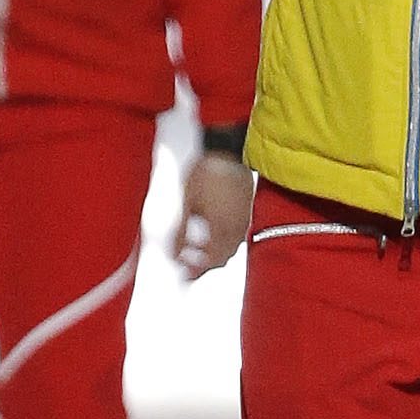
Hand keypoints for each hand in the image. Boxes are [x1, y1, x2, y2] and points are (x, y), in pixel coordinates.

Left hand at [173, 152, 253, 278]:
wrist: (228, 148)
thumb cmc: (207, 171)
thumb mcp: (186, 202)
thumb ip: (179, 231)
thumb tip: (172, 253)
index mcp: (221, 230)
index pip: (209, 262)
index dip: (194, 270)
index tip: (181, 269)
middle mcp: (236, 229)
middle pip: (222, 258)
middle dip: (204, 264)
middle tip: (188, 264)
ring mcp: (244, 218)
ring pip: (231, 247)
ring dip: (214, 253)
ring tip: (198, 248)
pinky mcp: (247, 208)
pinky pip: (237, 234)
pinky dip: (224, 240)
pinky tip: (212, 230)